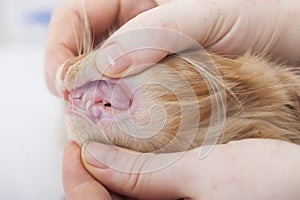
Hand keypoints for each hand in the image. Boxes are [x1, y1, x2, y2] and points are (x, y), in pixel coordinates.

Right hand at [45, 0, 299, 94]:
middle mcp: (139, 22)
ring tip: (95, 119)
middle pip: (85, 47)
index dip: (61, 45)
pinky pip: (131, 90)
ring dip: (96, 96)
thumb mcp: (209, 11)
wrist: (289, 39)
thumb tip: (108, 65)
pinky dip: (123, 106)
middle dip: (75, 77)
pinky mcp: (162, 75)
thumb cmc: (262, 11)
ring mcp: (148, 51)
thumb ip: (156, 31)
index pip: (79, 13)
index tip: (62, 81)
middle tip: (76, 109)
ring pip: (106, 72)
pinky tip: (125, 119)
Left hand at [63, 139, 299, 198]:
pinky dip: (140, 175)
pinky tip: (142, 153)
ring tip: (113, 140)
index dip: (78, 179)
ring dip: (117, 172)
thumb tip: (96, 158)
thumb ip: (146, 173)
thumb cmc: (276, 188)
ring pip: (130, 198)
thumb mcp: (205, 176)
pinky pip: (152, 195)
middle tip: (91, 138)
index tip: (75, 147)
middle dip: (95, 174)